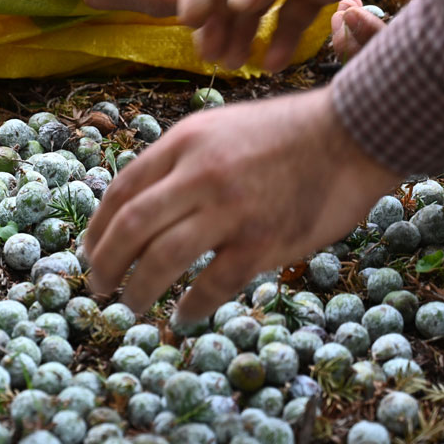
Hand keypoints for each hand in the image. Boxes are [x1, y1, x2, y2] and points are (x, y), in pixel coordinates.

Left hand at [84, 87, 400, 323]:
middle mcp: (200, 174)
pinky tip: (183, 315)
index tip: (90, 251)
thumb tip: (140, 206)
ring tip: (131, 304)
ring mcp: (231, 210)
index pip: (122, 191)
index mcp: (184, 142)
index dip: (98, 228)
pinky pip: (212, 285)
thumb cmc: (287, 135)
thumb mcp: (220, 128)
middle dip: (104, 263)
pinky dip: (190, 306)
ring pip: (161, 259)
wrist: (353, 135)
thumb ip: (181, 162)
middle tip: (99, 285)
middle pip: (130, 228)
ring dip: (138, 289)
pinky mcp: (263, 242)